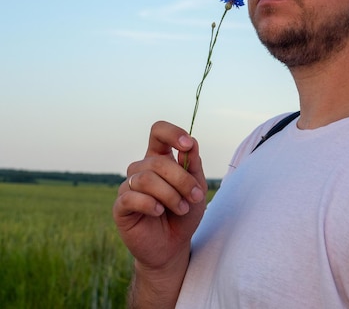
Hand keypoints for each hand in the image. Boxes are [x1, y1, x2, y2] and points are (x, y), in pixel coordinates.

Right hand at [112, 121, 207, 299]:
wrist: (173, 246)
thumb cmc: (184, 214)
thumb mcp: (196, 189)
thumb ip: (193, 166)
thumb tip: (191, 143)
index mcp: (159, 159)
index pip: (158, 132)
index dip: (172, 133)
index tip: (188, 145)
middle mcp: (141, 169)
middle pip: (157, 161)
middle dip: (182, 179)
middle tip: (196, 196)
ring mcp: (128, 187)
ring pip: (146, 178)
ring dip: (170, 194)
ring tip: (182, 209)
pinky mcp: (120, 207)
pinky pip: (131, 197)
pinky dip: (150, 204)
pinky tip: (159, 212)